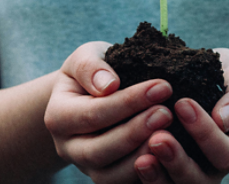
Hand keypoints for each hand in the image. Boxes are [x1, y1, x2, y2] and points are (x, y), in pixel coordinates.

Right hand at [44, 42, 173, 182]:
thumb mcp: (86, 57)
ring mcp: (86, 167)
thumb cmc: (94, 72)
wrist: (91, 94)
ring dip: (141, 156)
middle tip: (167, 113)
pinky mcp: (107, 176)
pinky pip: (124, 183)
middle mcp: (68, 147)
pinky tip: (168, 155)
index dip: (129, 102)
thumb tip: (109, 84)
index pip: (93, 113)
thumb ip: (91, 67)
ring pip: (110, 176)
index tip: (163, 86)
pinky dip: (146, 174)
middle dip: (136, 132)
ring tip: (170, 134)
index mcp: (58, 116)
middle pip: (99, 150)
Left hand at [133, 48, 228, 183]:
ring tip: (141, 160)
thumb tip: (223, 120)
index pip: (227, 154)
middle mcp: (215, 169)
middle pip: (200, 182)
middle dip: (178, 162)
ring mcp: (189, 174)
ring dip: (158, 178)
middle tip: (158, 138)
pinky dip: (145, 178)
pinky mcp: (166, 173)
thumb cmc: (227, 77)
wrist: (208, 80)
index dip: (206, 134)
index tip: (183, 103)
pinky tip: (133, 162)